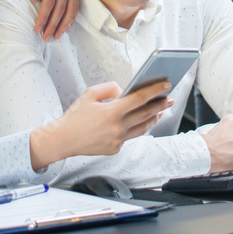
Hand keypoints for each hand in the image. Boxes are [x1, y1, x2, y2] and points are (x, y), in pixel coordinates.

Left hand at [27, 0, 78, 40]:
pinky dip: (71, 19)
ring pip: (70, 10)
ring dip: (63, 25)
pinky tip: (65, 27)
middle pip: (59, 9)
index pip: (49, 3)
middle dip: (52, 25)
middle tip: (45, 37)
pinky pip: (75, 6)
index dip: (43, 17)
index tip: (37, 29)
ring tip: (55, 36)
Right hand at [29, 81, 172, 169]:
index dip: (155, 91)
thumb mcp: (90, 94)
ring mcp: (117, 140)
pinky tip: (141, 122)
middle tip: (169, 99)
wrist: (63, 140)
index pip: (139, 99)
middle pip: (146, 114)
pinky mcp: (115, 148)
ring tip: (160, 111)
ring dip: (153, 118)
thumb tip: (125, 91)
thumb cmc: (75, 116)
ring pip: (142, 128)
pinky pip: (130, 136)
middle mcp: (117, 128)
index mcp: (112, 112)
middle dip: (160, 105)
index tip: (166, 85)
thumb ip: (109, 88)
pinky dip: (136, 128)